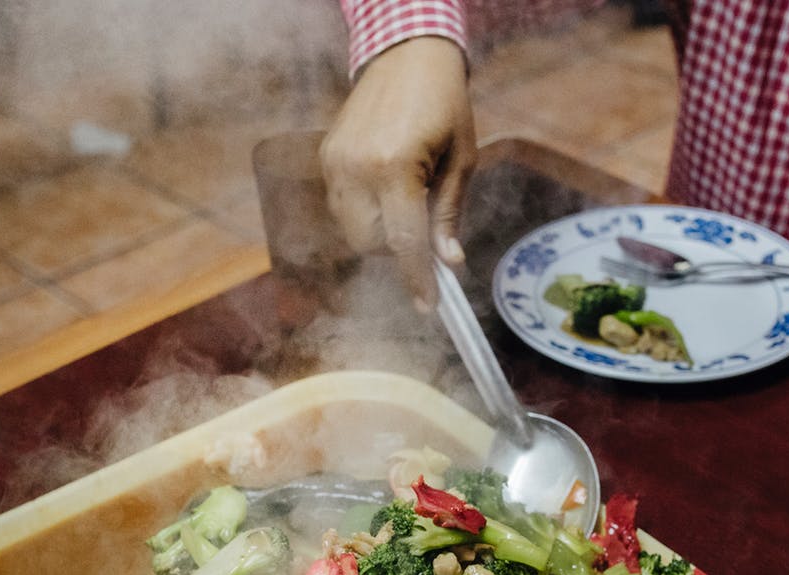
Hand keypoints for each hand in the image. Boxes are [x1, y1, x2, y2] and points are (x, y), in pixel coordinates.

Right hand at [319, 37, 475, 308]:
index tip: (430, 306)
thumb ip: (449, 213)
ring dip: (380, 232)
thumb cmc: (443, 103)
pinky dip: (365, 212)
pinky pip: (342, 208)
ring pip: (353, 231)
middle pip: (370, 245)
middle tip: (422, 226)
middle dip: (397, 249)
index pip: (404, 242)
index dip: (417, 279)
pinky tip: (386, 187)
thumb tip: (449, 262)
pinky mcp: (326, 159)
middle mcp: (357, 169)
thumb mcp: (462, 158)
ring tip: (405, 198)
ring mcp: (335, 164)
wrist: (405, 55)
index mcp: (396, 167)